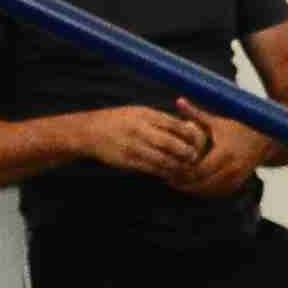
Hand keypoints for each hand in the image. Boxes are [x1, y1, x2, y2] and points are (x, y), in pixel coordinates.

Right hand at [76, 102, 210, 178]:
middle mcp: (140, 130)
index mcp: (145, 115)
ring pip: (163, 160)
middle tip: (195, 158)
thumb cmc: (119, 121)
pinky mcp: (128, 161)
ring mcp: (133, 146)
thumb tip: (189, 125)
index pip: (175, 125)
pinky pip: (151, 169)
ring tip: (185, 169)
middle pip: (171, 143)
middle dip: (187, 153)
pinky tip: (170, 174)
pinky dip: (164, 173)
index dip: (190, 135)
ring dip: (178, 166)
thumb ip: (162, 120)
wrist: (89, 131)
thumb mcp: (139, 112)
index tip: (198, 141)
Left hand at [167, 117, 270, 198]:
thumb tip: (178, 100)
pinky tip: (192, 186)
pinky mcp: (237, 184)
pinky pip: (217, 193)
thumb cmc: (237, 128)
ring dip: (193, 189)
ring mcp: (236, 178)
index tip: (169, 169)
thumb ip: (196, 113)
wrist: (264, 142)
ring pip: (209, 191)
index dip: (183, 172)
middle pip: (202, 183)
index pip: (199, 169)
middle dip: (184, 183)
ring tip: (177, 184)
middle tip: (168, 179)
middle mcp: (232, 168)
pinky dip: (204, 191)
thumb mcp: (217, 121)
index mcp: (224, 152)